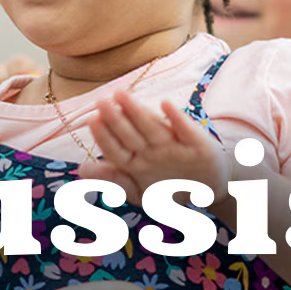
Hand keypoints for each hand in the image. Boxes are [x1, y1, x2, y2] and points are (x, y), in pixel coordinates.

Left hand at [79, 91, 230, 203]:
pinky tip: (166, 105)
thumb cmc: (170, 188)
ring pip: (153, 128)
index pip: (116, 148)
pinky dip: (177, 119)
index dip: (104, 136)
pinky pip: (186, 131)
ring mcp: (174, 146)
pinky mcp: (197, 145)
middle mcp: (152, 149)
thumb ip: (113, 180)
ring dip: (138, 112)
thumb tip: (81, 169)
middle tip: (101, 102)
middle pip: (131, 134)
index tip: (91, 121)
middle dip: (116, 119)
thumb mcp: (139, 191)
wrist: (209, 193)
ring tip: (121, 96)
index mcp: (136, 159)